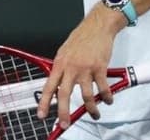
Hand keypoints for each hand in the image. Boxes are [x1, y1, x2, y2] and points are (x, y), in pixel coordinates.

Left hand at [36, 5, 124, 127]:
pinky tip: (107, 100)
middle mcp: (70, 67)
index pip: (49, 86)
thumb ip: (62, 68)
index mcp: (60, 63)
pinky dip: (106, 98)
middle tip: (65, 124)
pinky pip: (103, 89)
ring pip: (86, 96)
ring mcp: (85, 68)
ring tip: (95, 114)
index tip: (41, 114)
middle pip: (64, 94)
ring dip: (91, 109)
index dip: (44, 102)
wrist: (98, 26)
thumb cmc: (82, 38)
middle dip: (64, 113)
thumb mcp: (65, 51)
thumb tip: (59, 83)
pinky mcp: (100, 68)